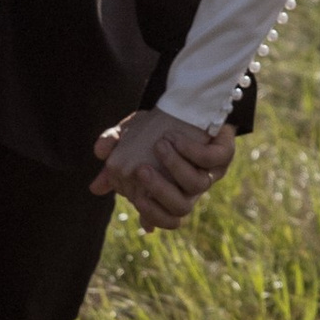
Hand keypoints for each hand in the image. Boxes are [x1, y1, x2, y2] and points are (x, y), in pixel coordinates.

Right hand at [91, 110, 234, 228]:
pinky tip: (174, 137)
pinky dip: (191, 150)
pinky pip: (211, 160)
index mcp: (169, 190)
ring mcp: (209, 171)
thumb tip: (96, 188)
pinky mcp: (223, 154)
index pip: (166, 218)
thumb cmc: (156, 125)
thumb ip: (112, 159)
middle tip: (141, 170)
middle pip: (180, 208)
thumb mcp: (128, 137)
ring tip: (159, 144)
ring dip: (175, 166)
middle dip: (160, 192)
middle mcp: (190, 187)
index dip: (154, 216)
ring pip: (197, 185)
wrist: (188, 101)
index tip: (138, 200)